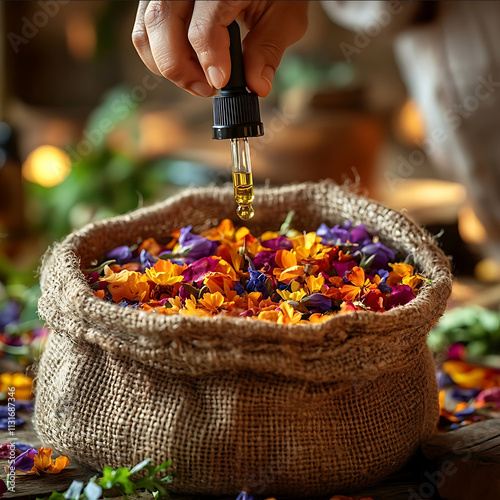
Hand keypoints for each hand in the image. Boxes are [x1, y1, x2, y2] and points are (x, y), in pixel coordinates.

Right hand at [132, 1, 307, 96]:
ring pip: (147, 28)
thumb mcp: (283, 15)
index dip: (209, 62)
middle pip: (162, 25)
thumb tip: (257, 85)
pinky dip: (160, 53)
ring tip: (197, 79)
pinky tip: (187, 64)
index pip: (201, 28)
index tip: (219, 84)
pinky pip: (145, 27)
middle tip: (205, 89)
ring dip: (167, 64)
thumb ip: (267, 49)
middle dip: (179, 68)